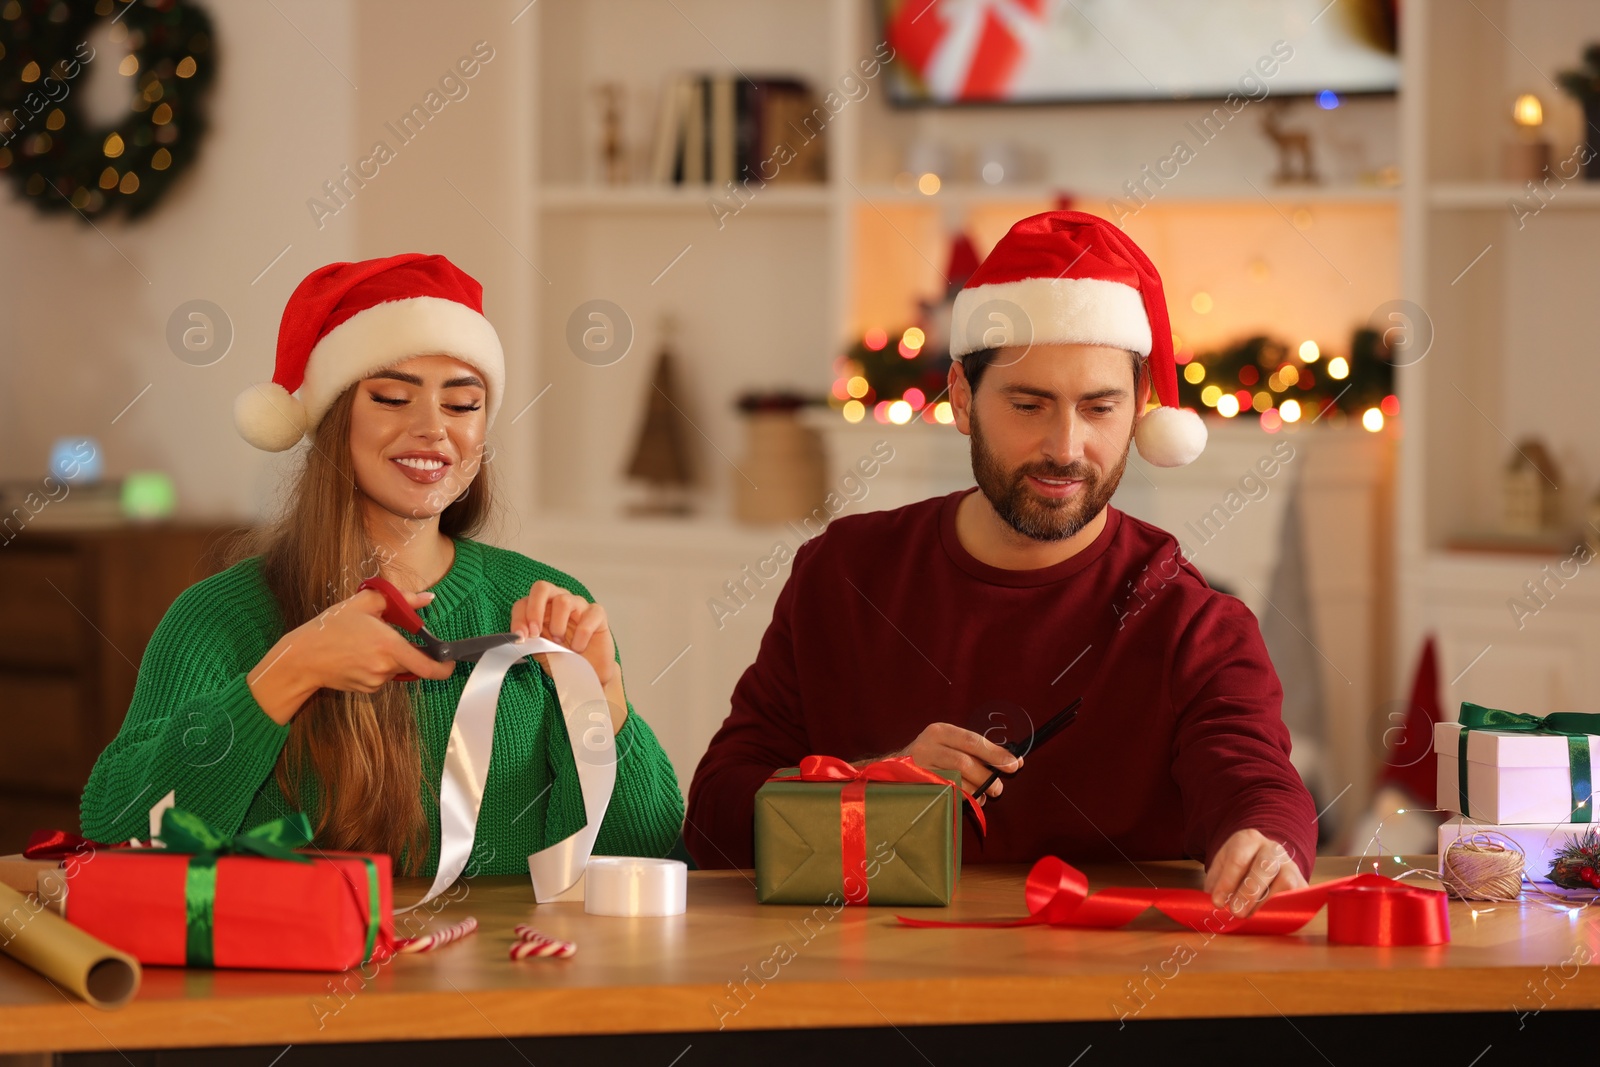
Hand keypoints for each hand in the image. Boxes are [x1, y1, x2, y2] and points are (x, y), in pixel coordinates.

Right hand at [249, 588, 456, 724]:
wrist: (302, 658)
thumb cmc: (331, 627)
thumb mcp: (363, 604)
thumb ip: (401, 600)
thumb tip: (428, 598)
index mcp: (388, 645)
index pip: (428, 666)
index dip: (444, 666)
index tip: (451, 660)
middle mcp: (385, 667)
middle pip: (414, 664)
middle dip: (412, 653)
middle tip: (393, 638)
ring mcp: (376, 682)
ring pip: (397, 670)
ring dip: (392, 659)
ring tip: (366, 645)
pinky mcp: (367, 690)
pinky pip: (383, 678)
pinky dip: (379, 667)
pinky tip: (359, 657)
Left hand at [510, 580, 617, 688]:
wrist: (588, 673)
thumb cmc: (563, 659)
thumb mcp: (540, 652)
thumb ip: (529, 641)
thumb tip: (518, 636)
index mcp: (541, 609)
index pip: (524, 603)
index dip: (519, 619)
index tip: (520, 638)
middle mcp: (559, 601)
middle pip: (542, 588)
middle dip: (534, 610)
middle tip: (535, 633)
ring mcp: (579, 605)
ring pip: (563, 601)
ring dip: (558, 626)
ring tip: (560, 644)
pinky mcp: (598, 614)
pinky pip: (588, 617)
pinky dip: (580, 636)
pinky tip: (578, 648)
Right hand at [887, 722, 1021, 804]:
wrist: (891, 772)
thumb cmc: (929, 758)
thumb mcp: (948, 746)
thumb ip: (974, 751)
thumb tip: (1009, 761)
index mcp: (940, 731)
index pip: (973, 741)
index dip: (995, 753)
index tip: (1015, 764)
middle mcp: (927, 745)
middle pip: (964, 762)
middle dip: (986, 776)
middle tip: (998, 788)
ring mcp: (919, 766)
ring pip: (955, 780)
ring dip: (975, 790)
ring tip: (984, 795)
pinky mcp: (917, 786)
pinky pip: (945, 794)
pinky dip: (961, 798)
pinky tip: (969, 799)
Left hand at [1203, 828, 1306, 916]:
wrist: (1266, 860)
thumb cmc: (1240, 866)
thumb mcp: (1222, 867)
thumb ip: (1216, 883)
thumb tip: (1215, 903)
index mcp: (1248, 840)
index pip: (1238, 859)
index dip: (1227, 883)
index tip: (1217, 903)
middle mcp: (1272, 849)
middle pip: (1264, 868)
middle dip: (1249, 893)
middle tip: (1236, 912)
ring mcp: (1291, 865)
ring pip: (1285, 883)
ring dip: (1267, 904)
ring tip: (1251, 917)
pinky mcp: (1303, 883)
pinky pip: (1298, 897)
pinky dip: (1284, 909)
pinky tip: (1268, 917)